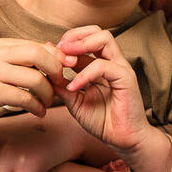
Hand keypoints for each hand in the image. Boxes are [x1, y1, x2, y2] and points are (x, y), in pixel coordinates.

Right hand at [0, 38, 63, 157]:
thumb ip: (22, 56)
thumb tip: (54, 49)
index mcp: (2, 44)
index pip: (39, 45)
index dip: (58, 57)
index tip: (67, 70)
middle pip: (40, 55)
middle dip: (56, 71)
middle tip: (60, 85)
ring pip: (35, 78)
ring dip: (48, 94)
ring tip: (47, 103)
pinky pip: (24, 98)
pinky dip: (36, 107)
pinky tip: (38, 112)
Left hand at [53, 26, 151, 154]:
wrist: (123, 140)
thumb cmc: (103, 121)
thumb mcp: (75, 102)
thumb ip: (62, 86)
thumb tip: (45, 72)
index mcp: (100, 65)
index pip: (85, 40)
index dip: (66, 43)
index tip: (50, 54)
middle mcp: (112, 62)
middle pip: (97, 31)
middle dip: (75, 35)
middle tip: (58, 48)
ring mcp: (120, 68)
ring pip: (105, 39)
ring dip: (81, 44)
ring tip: (66, 59)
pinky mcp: (126, 79)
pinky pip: (103, 66)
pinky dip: (84, 74)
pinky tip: (72, 86)